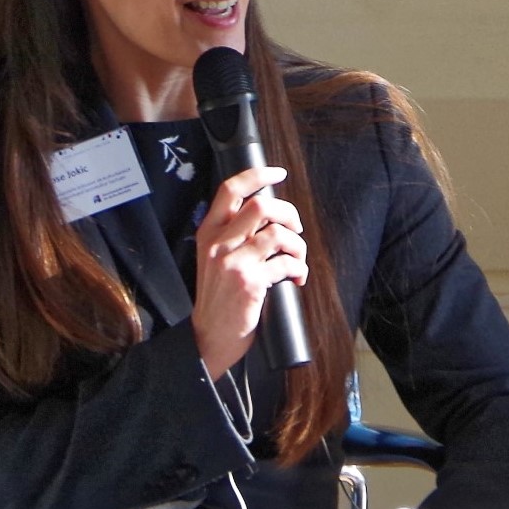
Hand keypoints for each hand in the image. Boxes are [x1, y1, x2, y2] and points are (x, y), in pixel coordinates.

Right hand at [192, 165, 309, 377]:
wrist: (209, 336)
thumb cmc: (219, 297)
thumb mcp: (214, 258)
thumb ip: (233, 234)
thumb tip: (270, 215)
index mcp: (209, 232)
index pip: (230, 189)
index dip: (258, 174)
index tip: (278, 173)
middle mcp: (218, 243)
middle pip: (262, 205)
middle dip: (289, 213)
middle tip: (296, 230)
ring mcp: (233, 262)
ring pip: (279, 232)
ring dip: (299, 245)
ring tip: (297, 259)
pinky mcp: (250, 281)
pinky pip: (287, 262)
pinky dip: (300, 268)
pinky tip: (297, 278)